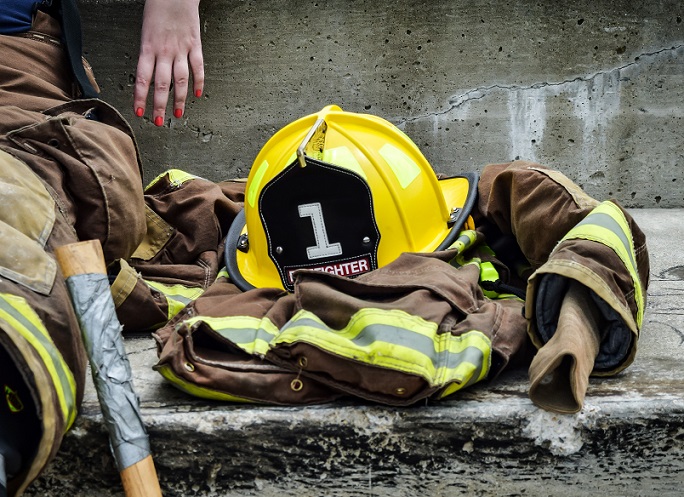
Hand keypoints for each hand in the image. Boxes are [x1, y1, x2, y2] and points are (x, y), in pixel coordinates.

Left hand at [133, 0, 203, 125]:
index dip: (141, 97)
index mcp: (148, 47)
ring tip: (177, 114)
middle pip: (162, 85)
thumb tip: (149, 74)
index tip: (139, 112)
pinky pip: (198, 68)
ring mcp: (181, 49)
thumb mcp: (145, 31)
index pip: (142, 79)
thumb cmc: (157, 8)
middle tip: (158, 122)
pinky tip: (197, 94)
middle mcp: (164, 51)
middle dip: (159, 106)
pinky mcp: (195, 45)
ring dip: (179, 100)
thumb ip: (148, 53)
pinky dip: (199, 82)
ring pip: (180, 80)